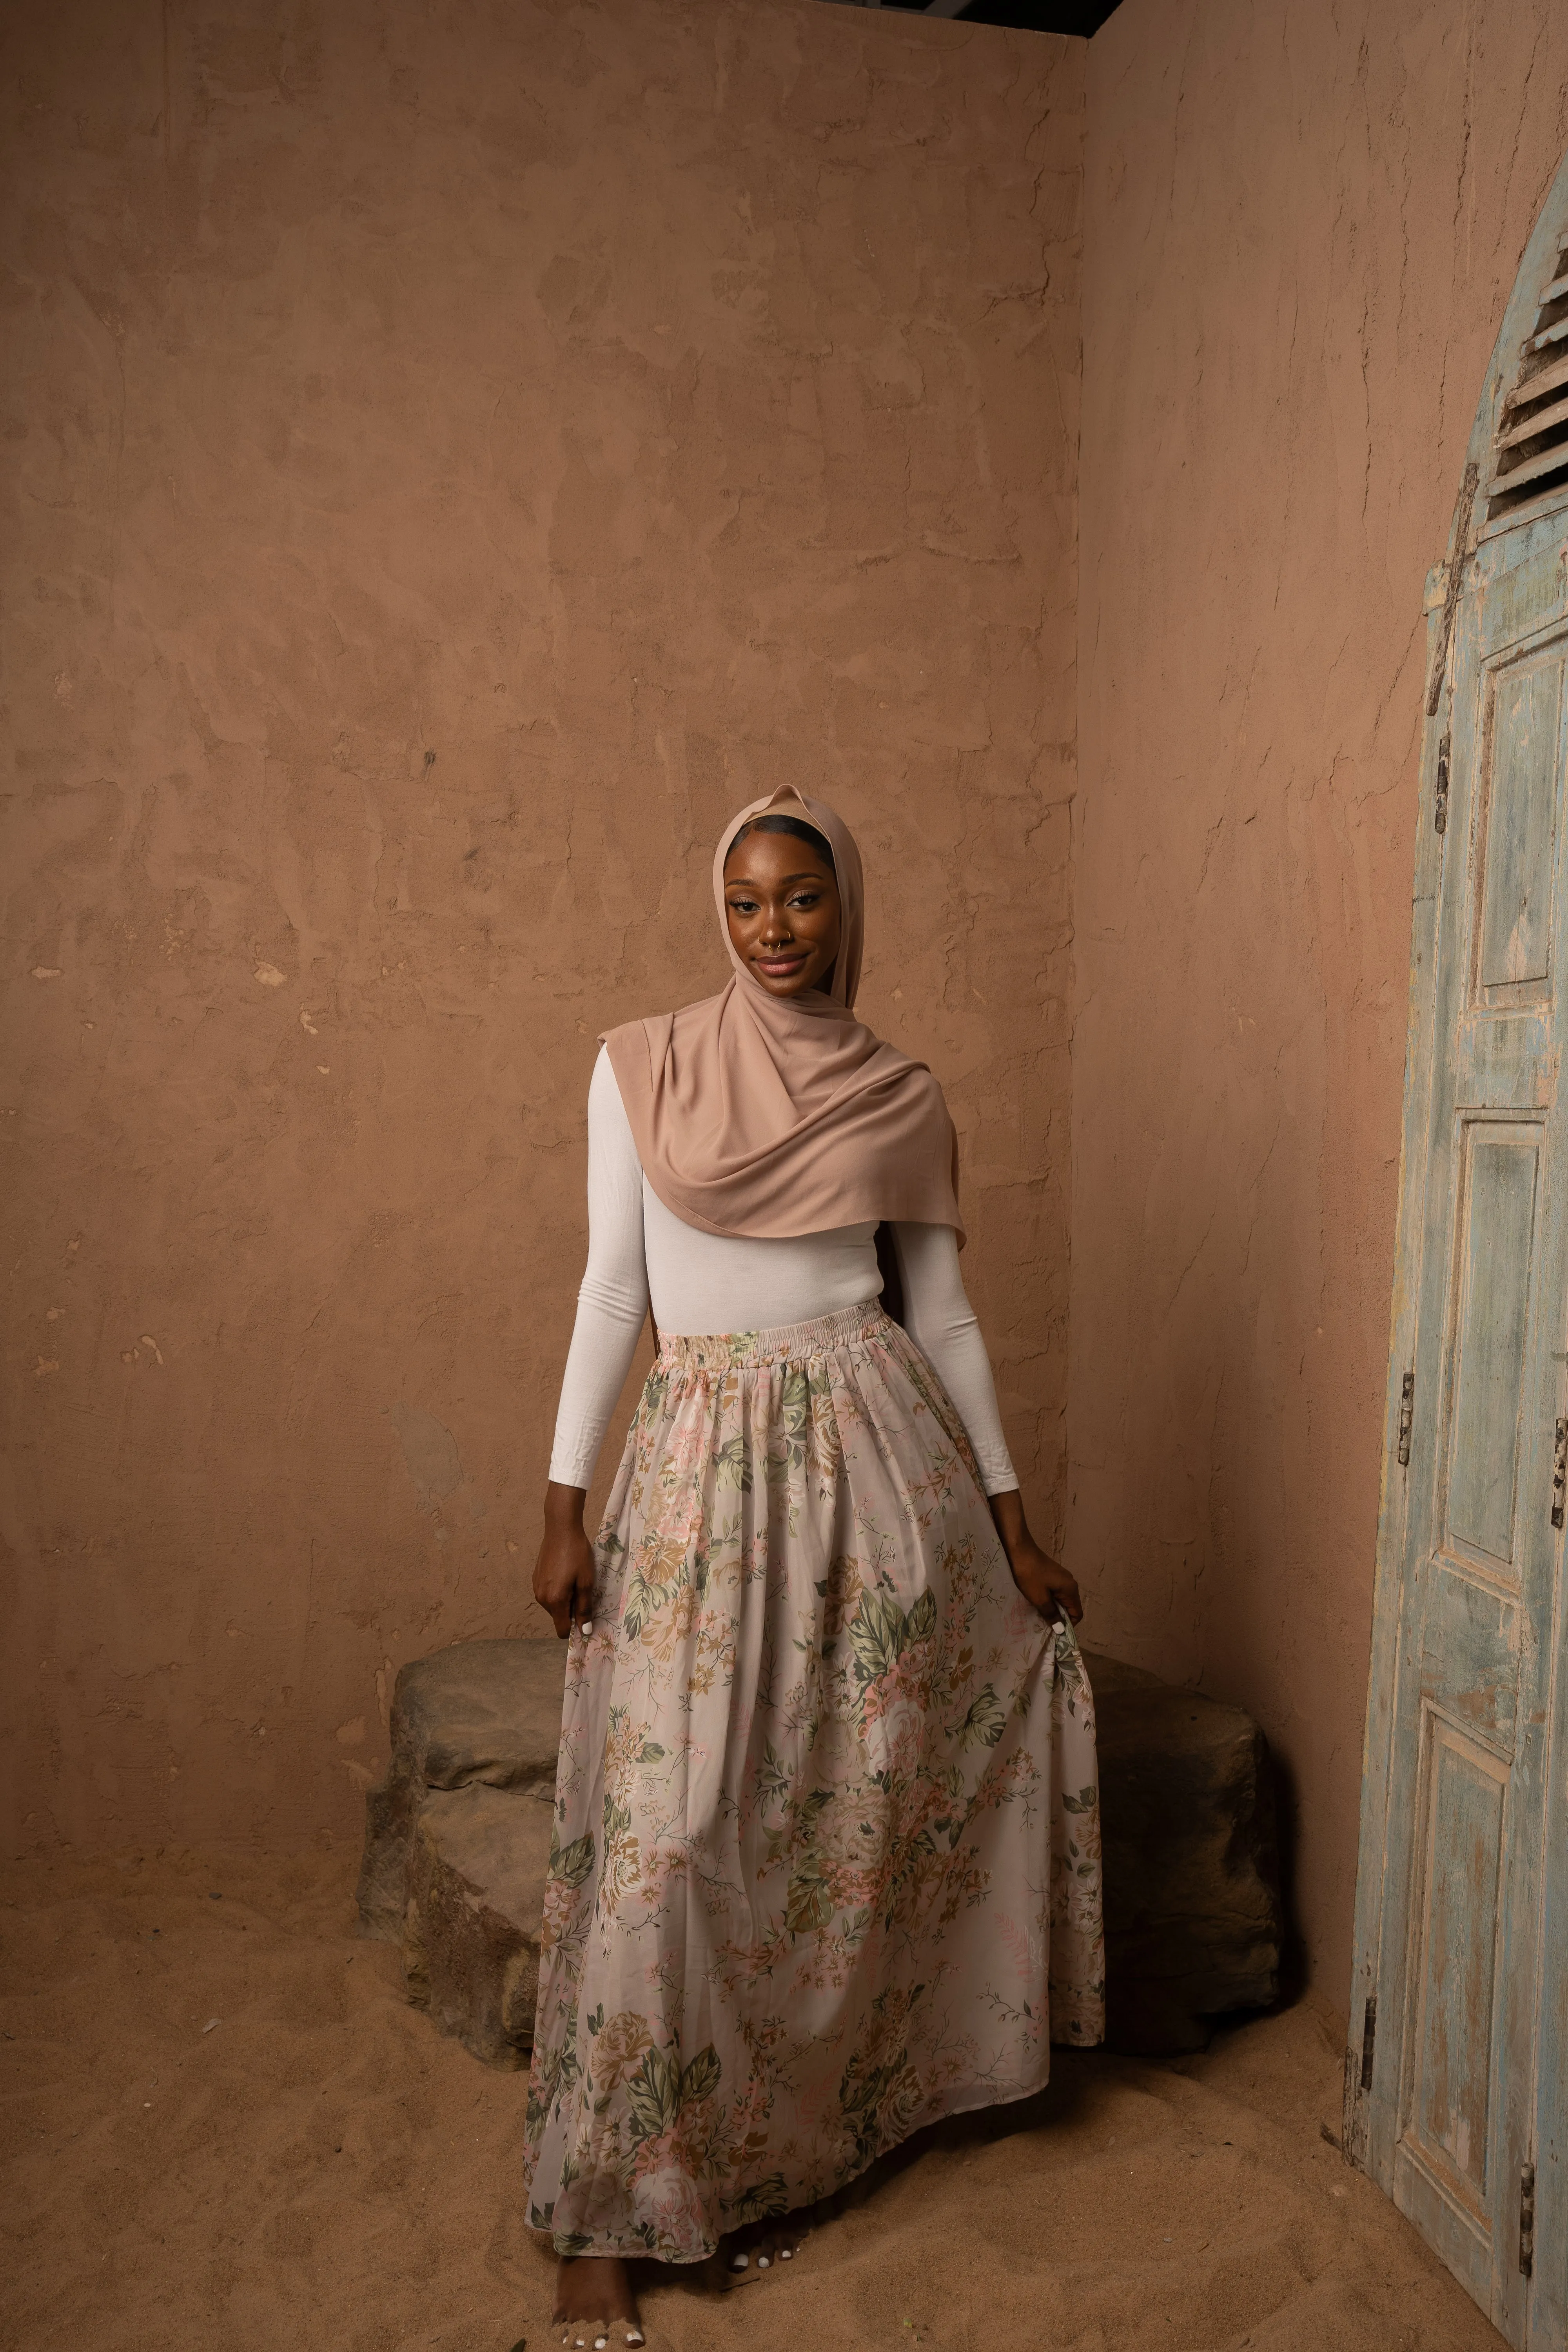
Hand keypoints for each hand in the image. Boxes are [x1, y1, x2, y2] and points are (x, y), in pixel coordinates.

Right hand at [533, 1482, 596, 1638]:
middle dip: (571, 1610)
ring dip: (565, 1599)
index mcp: (555, 1601)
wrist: (561, 1529)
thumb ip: (584, 1608)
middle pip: (558, 1617)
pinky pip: (548, 1593)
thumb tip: (584, 1631)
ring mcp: (536, 1587)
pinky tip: (565, 1572)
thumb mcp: (586, 1582)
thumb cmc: (577, 1555)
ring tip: (574, 1579)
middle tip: (583, 1590)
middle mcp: (541, 1598)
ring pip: (554, 1605)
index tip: (586, 1615)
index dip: (575, 1627)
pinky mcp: (535, 1578)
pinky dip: (558, 1589)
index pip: (562, 1630)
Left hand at [988, 1488, 1082, 1624]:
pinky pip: (1053, 1592)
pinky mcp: (1051, 1575)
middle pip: (1069, 1607)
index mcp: (1070, 1589)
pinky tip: (1035, 1602)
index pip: (1078, 1614)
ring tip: (1038, 1616)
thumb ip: (1051, 1614)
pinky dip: (1047, 1600)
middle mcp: (1069, 1583)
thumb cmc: (1029, 1575)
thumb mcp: (1039, 1598)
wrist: (1018, 1549)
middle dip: (1058, 1618)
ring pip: (1060, 1600)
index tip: (1055, 1633)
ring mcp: (1060, 1578)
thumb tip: (1062, 1630)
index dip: (1068, 1626)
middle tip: (1044, 1627)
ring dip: (1051, 1609)